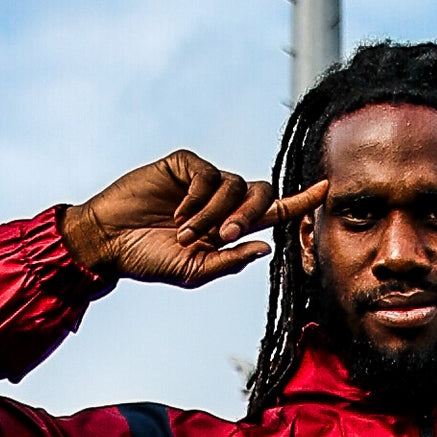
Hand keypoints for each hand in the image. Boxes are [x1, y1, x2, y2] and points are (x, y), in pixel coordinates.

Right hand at [59, 151, 280, 293]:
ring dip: (214, 214)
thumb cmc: (148, 259)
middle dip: (250, 215)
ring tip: (185, 232)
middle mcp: (222, 200)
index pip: (274, 211)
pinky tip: (177, 214)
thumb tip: (267, 247)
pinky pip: (208, 175)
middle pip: (262, 193)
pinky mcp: (184, 165)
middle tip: (224, 235)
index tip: (327, 189)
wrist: (109, 242)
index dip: (301, 201)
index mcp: (230, 227)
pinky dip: (197, 198)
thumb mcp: (192, 272)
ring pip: (235, 185)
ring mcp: (203, 180)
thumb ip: (229, 261)